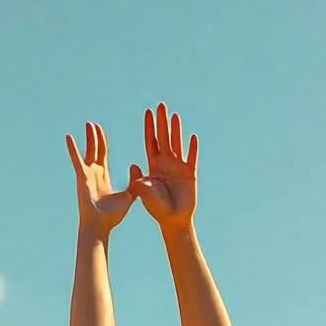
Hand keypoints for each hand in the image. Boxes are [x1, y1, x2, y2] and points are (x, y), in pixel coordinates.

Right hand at [65, 122, 137, 237]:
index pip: (103, 155)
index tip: (101, 131)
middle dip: (95, 136)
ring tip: (89, 124)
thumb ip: (134, 182)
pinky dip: (73, 148)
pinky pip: (77, 159)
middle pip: (95, 150)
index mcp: (103, 177)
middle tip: (93, 124)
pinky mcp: (83, 177)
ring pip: (89, 151)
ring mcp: (87, 174)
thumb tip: (136, 168)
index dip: (102, 142)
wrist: (100, 226)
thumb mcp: (128, 196)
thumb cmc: (112, 216)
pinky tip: (69, 137)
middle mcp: (94, 173)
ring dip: (90, 138)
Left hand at [127, 102, 197, 233]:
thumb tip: (133, 165)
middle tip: (160, 105)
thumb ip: (138, 180)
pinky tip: (192, 137)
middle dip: (161, 122)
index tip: (148, 112)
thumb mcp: (144, 193)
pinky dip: (192, 148)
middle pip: (164, 138)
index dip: (149, 127)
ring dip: (176, 130)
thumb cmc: (157, 209)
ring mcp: (179, 167)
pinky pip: (192, 158)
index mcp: (154, 166)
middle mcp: (166, 163)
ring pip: (177, 144)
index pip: (151, 142)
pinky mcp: (190, 174)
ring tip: (174, 116)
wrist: (173, 221)